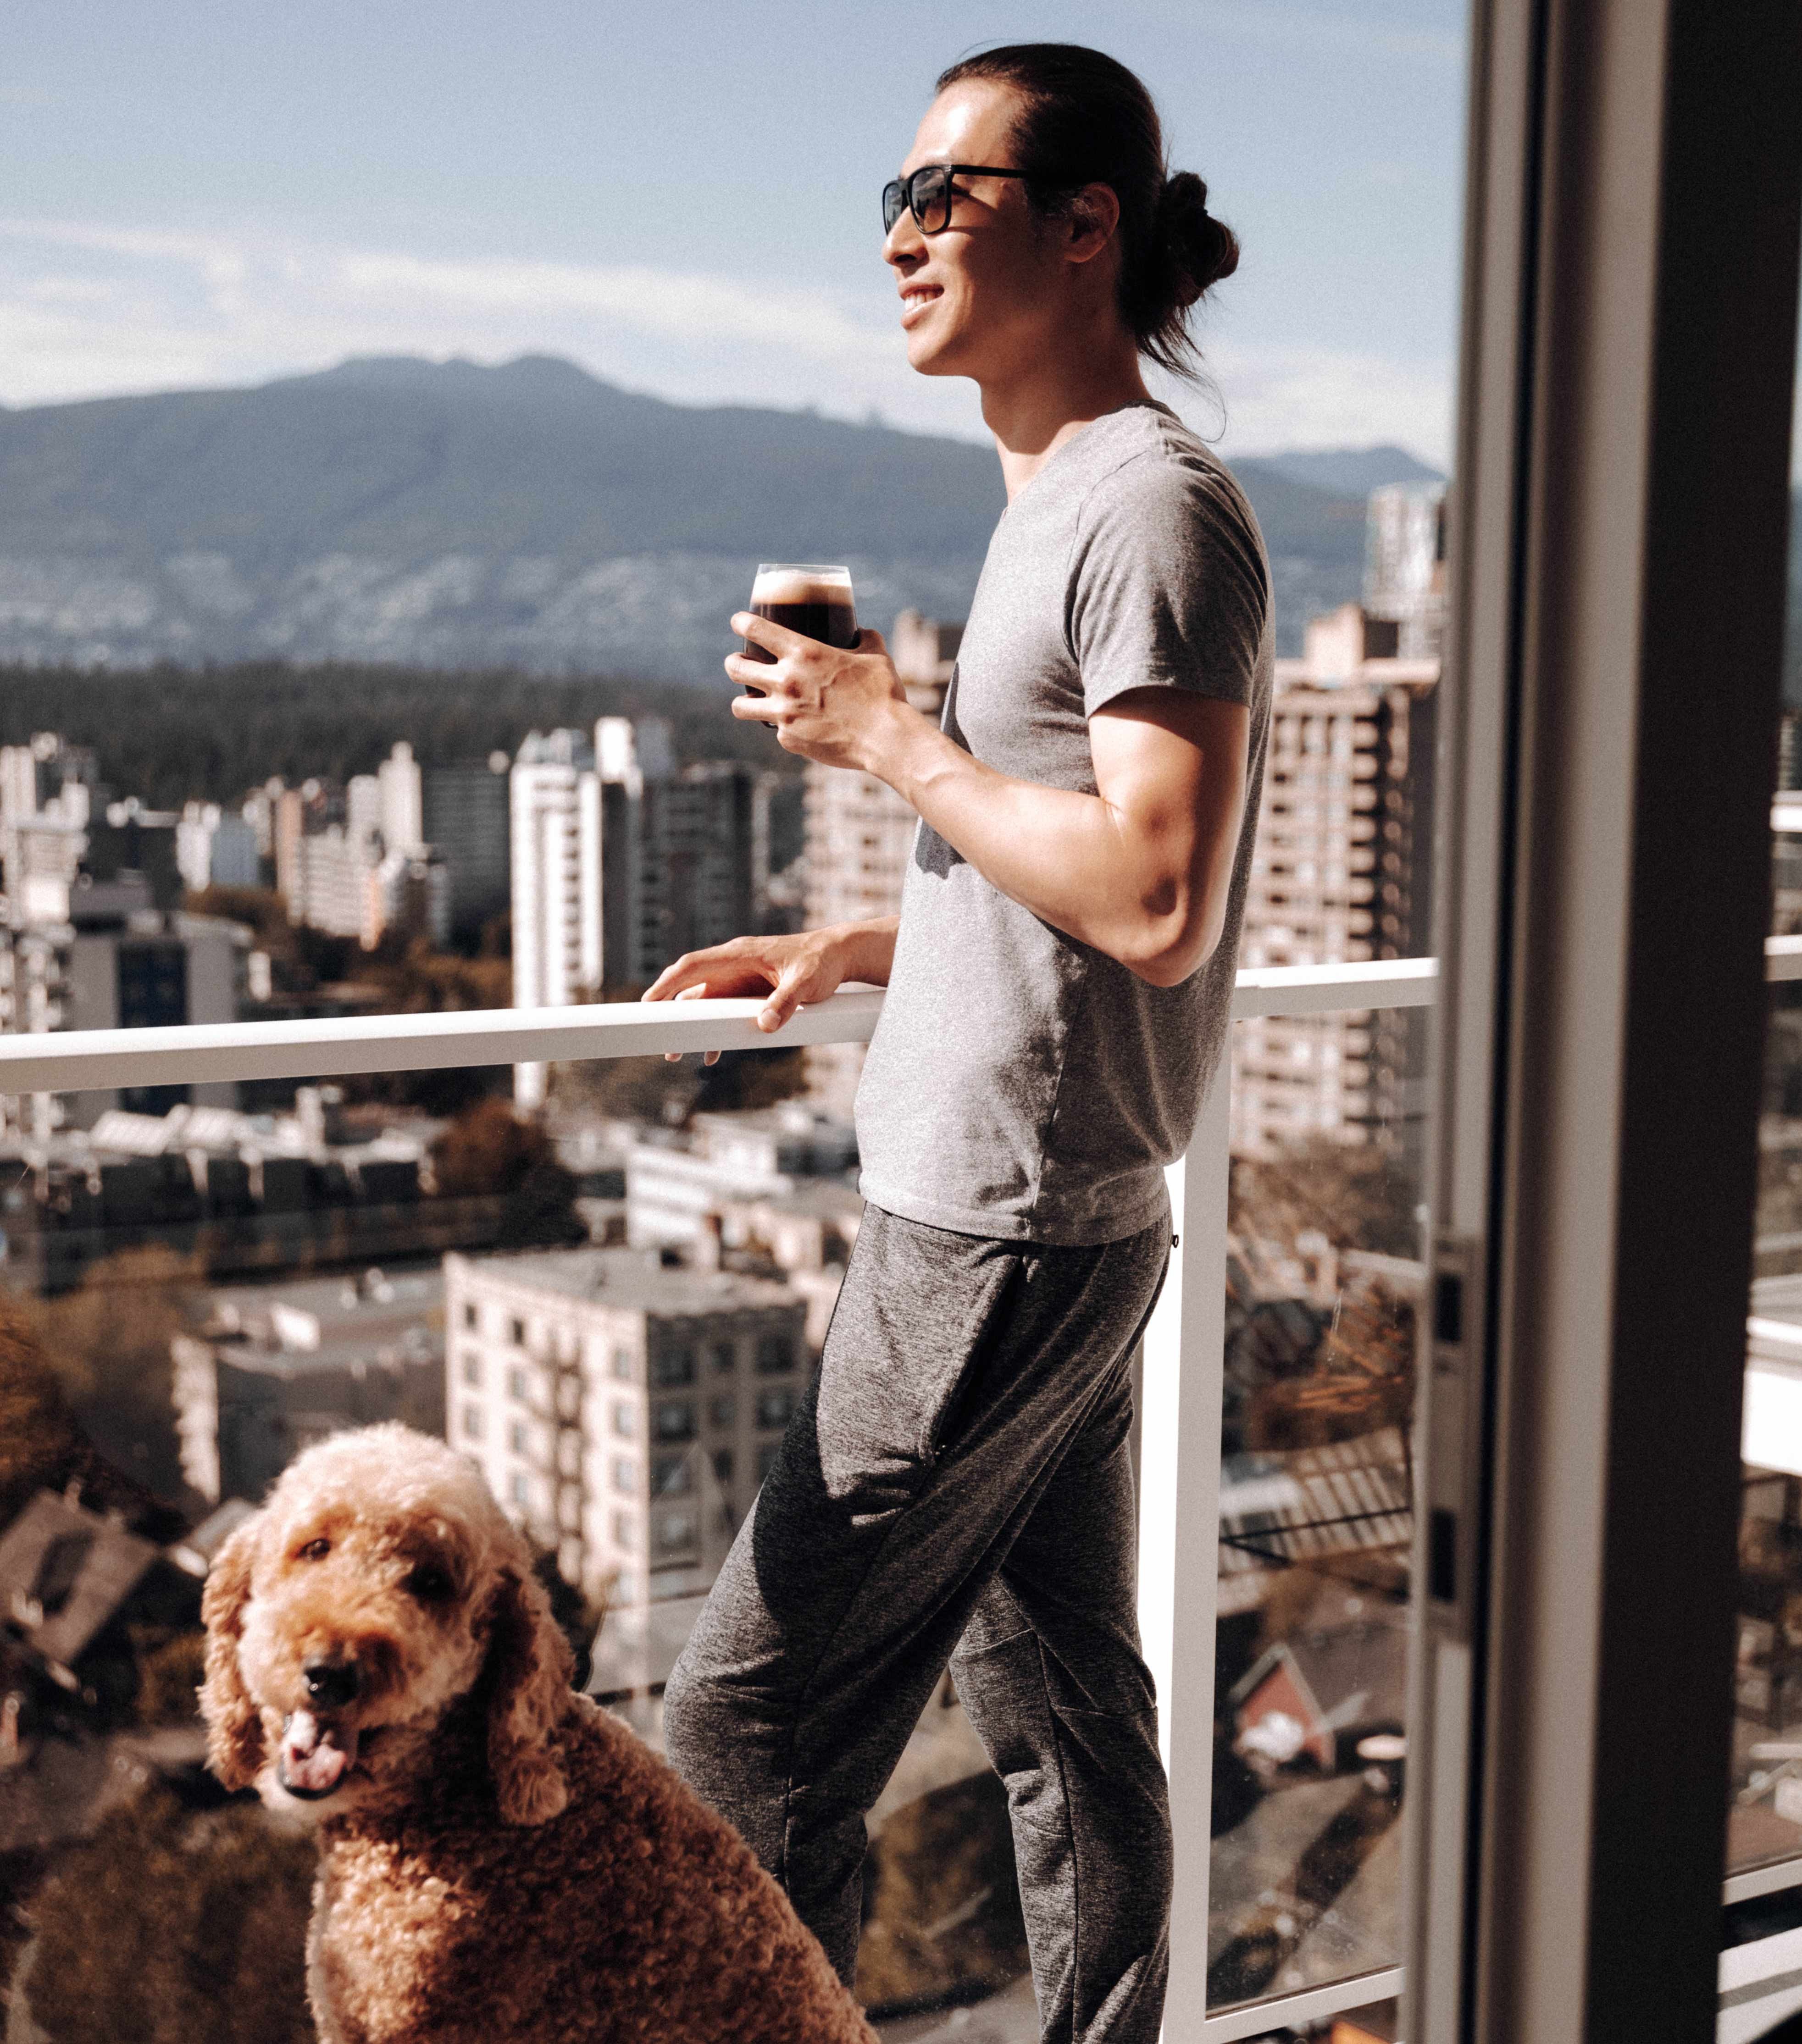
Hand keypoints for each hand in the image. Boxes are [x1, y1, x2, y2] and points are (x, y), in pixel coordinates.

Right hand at [641, 929, 861, 1063]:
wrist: (839, 955)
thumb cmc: (821, 962)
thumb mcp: (806, 983)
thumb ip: (784, 1003)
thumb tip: (764, 1025)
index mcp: (740, 954)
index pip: (693, 966)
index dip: (667, 983)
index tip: (648, 1003)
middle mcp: (734, 964)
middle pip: (692, 987)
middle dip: (671, 1011)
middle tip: (660, 1041)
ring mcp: (741, 978)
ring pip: (706, 1002)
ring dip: (691, 1025)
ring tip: (677, 1053)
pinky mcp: (751, 991)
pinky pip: (724, 1010)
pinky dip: (715, 1029)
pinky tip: (712, 1053)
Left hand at [725, 621, 908, 769]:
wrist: (886, 738)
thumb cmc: (883, 693)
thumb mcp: (875, 655)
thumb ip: (864, 638)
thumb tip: (861, 631)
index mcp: (804, 652)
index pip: (755, 629)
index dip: (741, 622)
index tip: (738, 622)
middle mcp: (786, 681)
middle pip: (736, 667)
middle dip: (733, 662)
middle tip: (739, 662)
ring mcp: (784, 713)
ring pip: (740, 706)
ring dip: (742, 700)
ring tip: (749, 700)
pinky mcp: (789, 739)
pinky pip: (774, 730)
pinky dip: (781, 726)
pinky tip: (793, 725)